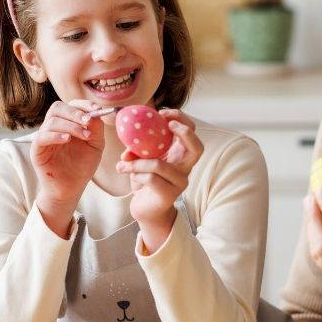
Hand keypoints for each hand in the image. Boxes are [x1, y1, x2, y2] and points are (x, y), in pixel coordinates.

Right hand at [32, 100, 103, 235]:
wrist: (71, 188)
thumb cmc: (82, 166)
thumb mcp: (95, 145)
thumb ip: (97, 128)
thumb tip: (95, 112)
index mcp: (67, 123)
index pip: (70, 105)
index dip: (83, 104)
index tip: (96, 109)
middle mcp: (53, 127)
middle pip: (58, 108)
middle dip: (75, 112)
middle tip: (88, 121)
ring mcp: (44, 137)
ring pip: (52, 121)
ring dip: (70, 125)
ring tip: (85, 135)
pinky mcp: (37, 150)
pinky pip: (42, 136)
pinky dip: (55, 135)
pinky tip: (67, 139)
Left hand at [117, 110, 202, 253]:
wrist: (145, 209)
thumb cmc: (145, 181)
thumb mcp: (141, 160)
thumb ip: (136, 150)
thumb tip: (128, 147)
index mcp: (180, 155)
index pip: (192, 132)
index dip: (182, 119)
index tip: (163, 113)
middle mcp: (185, 167)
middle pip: (197, 146)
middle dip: (184, 132)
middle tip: (167, 124)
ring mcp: (179, 182)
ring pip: (159, 164)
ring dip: (137, 162)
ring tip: (124, 162)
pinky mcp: (169, 194)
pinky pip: (150, 179)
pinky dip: (135, 174)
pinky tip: (128, 174)